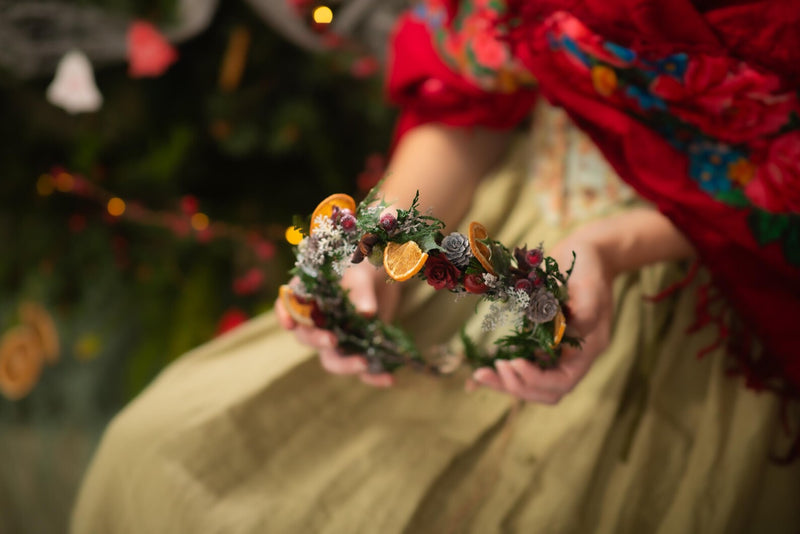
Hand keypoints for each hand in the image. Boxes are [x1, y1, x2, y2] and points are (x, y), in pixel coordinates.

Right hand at [276, 261, 400, 386]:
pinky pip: (362, 370)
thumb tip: (366, 313)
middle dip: (318, 341)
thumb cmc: (365, 267)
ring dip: (346, 365)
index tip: (290, 324)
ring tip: (365, 363)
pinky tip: (389, 379)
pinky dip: (375, 377)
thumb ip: (362, 291)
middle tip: (333, 340)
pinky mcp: (358, 349)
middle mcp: (318, 321)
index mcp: (309, 296)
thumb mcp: (363, 274)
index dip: (284, 315)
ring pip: (332, 359)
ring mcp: (337, 338)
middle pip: (308, 338)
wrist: (385, 275)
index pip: (287, 306)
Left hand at [471, 231, 614, 403]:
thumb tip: (570, 333)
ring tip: (481, 374)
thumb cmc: (590, 267)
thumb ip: (586, 309)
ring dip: (507, 383)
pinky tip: (484, 369)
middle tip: (489, 371)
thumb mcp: (590, 283)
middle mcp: (574, 356)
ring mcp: (558, 352)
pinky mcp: (542, 343)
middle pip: (547, 391)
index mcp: (589, 348)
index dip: (537, 379)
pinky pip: (525, 366)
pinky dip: (505, 372)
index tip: (514, 362)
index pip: (564, 381)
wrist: (587, 256)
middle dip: (517, 386)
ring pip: (533, 384)